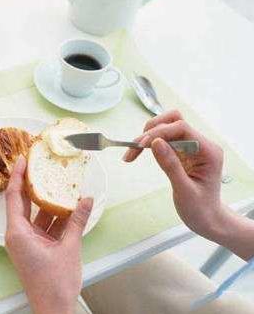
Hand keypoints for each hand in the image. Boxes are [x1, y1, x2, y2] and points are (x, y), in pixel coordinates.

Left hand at [5, 155, 92, 313]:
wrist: (54, 309)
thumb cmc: (53, 285)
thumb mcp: (69, 248)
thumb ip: (77, 222)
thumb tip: (86, 201)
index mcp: (18, 233)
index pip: (15, 197)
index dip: (17, 176)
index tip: (21, 159)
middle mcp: (18, 235)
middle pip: (24, 202)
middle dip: (32, 184)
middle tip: (39, 164)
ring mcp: (27, 242)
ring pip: (37, 214)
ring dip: (48, 202)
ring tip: (59, 182)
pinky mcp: (36, 248)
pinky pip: (44, 226)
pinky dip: (55, 218)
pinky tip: (69, 207)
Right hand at [123, 110, 226, 240]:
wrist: (207, 219)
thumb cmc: (200, 209)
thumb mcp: (184, 190)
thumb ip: (171, 165)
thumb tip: (155, 143)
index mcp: (208, 151)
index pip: (182, 128)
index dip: (159, 132)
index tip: (142, 145)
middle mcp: (201, 144)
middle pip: (173, 121)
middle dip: (152, 131)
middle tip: (135, 147)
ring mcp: (191, 147)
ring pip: (165, 127)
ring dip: (147, 136)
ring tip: (132, 152)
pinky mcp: (181, 151)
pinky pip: (162, 139)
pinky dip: (148, 144)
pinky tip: (136, 153)